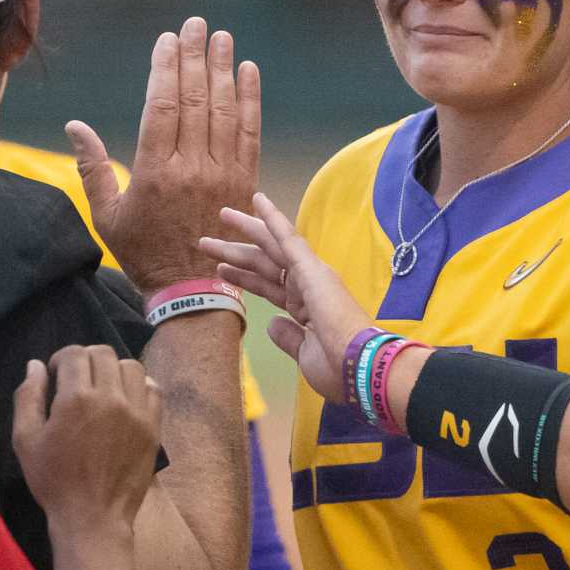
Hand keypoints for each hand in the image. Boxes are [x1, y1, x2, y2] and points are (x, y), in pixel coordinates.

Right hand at [11, 345, 161, 531]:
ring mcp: (137, 411)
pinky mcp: (153, 426)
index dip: (61, 358)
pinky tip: (126, 399)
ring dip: (114, 369)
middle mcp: (110, 398)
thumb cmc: (54, 480)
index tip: (57, 374)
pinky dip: (139, 385)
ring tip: (103, 387)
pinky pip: (153, 389)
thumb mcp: (25, 440)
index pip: (74, 353)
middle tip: (77, 378)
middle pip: (103, 353)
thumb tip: (35, 364)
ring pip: (131, 366)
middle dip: (86, 358)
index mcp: (76, 398)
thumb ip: (28, 396)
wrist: (93, 517)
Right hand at [68, 16, 259, 294]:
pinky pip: (251, 133)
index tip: (168, 40)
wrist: (191, 290)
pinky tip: (249, 72)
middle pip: (196, 99)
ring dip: (224, 70)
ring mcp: (222, 173)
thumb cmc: (142, 253)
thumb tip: (74, 125)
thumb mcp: (106, 215)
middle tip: (198, 25)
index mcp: (154, 172)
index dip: (167, 68)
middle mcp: (191, 167)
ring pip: (225, 110)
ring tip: (222, 38)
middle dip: (196, 57)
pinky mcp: (245, 181)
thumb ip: (91, 168)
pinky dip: (251, 100)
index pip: (162, 106)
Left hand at [203, 191, 374, 403]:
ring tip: (222, 214)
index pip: (267, 288)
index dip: (243, 279)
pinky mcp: (312, 270)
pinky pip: (289, 238)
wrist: (361, 368)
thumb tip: (272, 324)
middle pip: (263, 264)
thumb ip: (288, 338)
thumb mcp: (305, 355)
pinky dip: (274, 218)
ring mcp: (309, 276)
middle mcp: (306, 288)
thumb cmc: (339, 369)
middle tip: (208, 240)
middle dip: (236, 251)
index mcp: (305, 309)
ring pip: (269, 247)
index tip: (221, 271)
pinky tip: (258, 200)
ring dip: (244, 231)